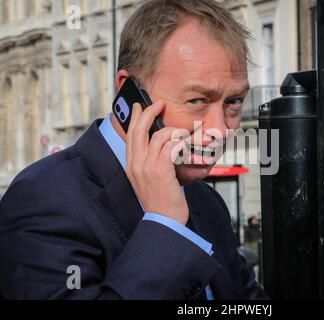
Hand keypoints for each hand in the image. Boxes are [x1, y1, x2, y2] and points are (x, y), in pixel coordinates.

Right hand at [126, 102, 188, 224]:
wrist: (164, 221)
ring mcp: (147, 166)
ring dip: (174, 132)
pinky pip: (171, 145)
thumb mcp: (150, 180)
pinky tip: (186, 147)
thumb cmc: (162, 202)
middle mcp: (136, 164)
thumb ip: (151, 162)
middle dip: (148, 112)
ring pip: (159, 136)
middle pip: (139, 129)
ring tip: (183, 136)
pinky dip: (181, 142)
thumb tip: (162, 145)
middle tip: (158, 103)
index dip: (134, 118)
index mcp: (131, 165)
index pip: (130, 136)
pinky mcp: (160, 170)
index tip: (139, 106)